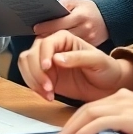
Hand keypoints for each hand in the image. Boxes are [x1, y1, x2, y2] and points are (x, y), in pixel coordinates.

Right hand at [18, 30, 132, 102]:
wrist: (107, 86)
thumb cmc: (106, 69)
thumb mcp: (97, 61)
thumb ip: (78, 58)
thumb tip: (56, 58)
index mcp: (64, 38)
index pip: (45, 42)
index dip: (43, 55)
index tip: (47, 68)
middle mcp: (51, 47)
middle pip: (31, 54)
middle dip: (36, 72)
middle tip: (48, 88)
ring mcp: (45, 61)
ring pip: (25, 64)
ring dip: (32, 80)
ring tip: (48, 93)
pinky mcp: (43, 75)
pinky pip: (29, 77)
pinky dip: (34, 87)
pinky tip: (47, 96)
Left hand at [34, 0, 108, 45]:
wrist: (110, 18)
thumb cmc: (88, 9)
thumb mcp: (75, 3)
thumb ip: (61, 6)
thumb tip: (45, 11)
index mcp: (80, 16)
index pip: (59, 23)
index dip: (46, 26)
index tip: (35, 28)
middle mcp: (85, 29)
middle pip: (61, 36)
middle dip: (48, 37)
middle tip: (36, 39)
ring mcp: (89, 40)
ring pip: (67, 46)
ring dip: (55, 46)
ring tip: (43, 45)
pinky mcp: (91, 48)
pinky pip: (74, 51)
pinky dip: (64, 50)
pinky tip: (56, 50)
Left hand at [56, 89, 132, 133]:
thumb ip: (122, 124)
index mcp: (122, 96)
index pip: (92, 107)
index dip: (76, 120)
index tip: (67, 133)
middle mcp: (120, 97)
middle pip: (86, 109)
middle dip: (69, 125)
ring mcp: (123, 105)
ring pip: (88, 114)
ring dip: (73, 129)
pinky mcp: (127, 116)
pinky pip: (99, 123)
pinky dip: (84, 131)